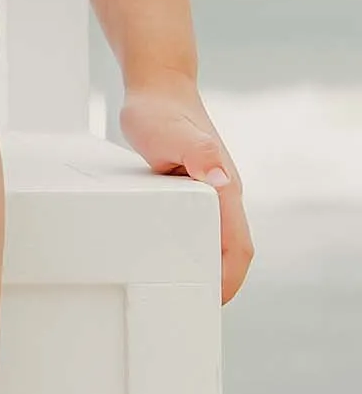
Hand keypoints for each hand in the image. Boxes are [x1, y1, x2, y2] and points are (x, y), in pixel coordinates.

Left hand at [120, 74, 253, 301]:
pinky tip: (173, 253)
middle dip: (221, 281)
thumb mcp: (171, 133)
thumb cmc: (159, 110)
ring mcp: (209, 188)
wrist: (157, 86)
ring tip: (184, 290)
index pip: (236, 246)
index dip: (228, 279)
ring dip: (208, 264)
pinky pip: (200, 222)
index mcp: (222, 187)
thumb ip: (196, 153)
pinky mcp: (193, 184)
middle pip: (232, 248)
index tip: (215, 302)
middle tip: (196, 307)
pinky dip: (194, 244)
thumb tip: (219, 181)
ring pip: (217, 236)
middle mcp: (221, 191)